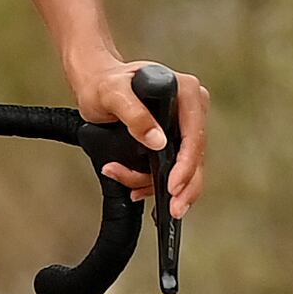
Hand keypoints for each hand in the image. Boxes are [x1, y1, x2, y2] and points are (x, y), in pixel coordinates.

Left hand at [69, 51, 209, 215]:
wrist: (96, 85)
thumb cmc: (104, 84)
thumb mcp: (113, 94)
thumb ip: (135, 115)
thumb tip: (158, 141)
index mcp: (186, 92)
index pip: (194, 136)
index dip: (186, 165)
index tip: (173, 186)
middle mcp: (190, 109)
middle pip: (196, 157)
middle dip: (183, 187)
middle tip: (174, 210)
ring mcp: (183, 126)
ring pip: (184, 168)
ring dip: (158, 185)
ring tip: (132, 189)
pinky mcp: (173, 140)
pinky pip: (171, 168)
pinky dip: (152, 182)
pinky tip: (136, 188)